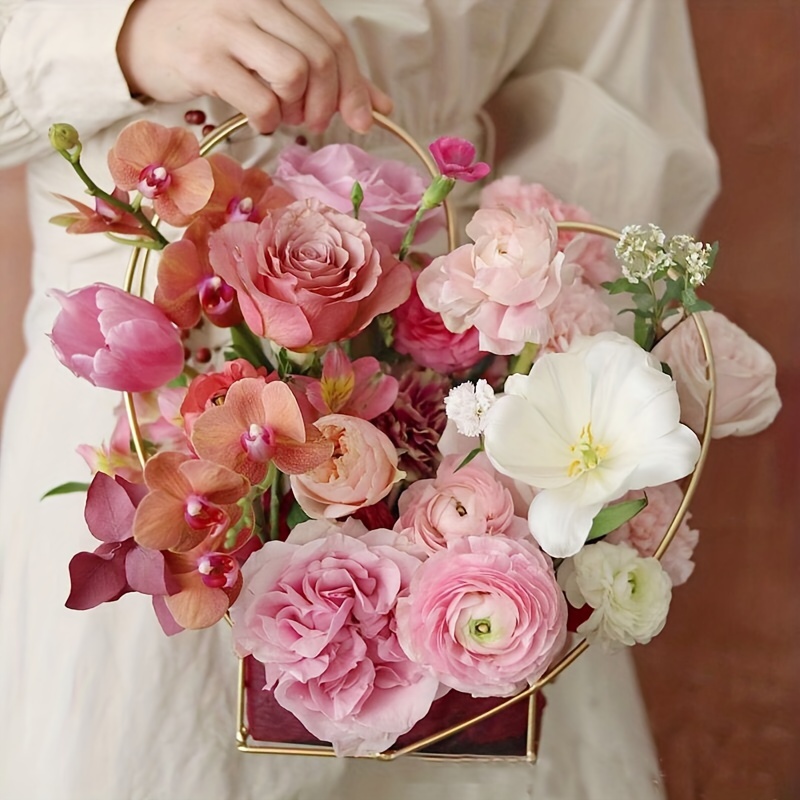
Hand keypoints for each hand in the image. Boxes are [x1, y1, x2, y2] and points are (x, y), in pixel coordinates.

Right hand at [116, 0, 392, 133]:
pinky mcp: (203, 60)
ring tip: (280, 115)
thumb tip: (379, 108)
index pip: (334, 38)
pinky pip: (260, 100)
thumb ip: (324, 68)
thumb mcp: (272, 43)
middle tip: (311, 120)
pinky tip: (258, 119)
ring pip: (295, 75)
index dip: (356, 85)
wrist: (140, 36)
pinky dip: (268, 121)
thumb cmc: (214, 42)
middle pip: (320, 58)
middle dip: (327, 102)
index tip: (361, 119)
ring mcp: (227, 26)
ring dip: (296, 110)